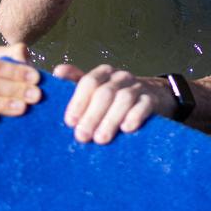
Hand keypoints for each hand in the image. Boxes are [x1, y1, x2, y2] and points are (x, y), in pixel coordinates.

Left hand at [53, 63, 175, 143]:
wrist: (152, 96)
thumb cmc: (116, 96)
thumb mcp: (96, 87)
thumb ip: (76, 81)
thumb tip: (57, 72)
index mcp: (103, 73)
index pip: (89, 82)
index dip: (78, 101)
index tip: (69, 122)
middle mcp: (120, 77)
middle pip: (105, 93)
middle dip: (92, 116)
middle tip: (82, 136)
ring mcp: (137, 87)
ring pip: (124, 99)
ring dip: (110, 120)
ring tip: (101, 139)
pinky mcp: (152, 100)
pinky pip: (144, 105)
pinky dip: (135, 116)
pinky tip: (126, 129)